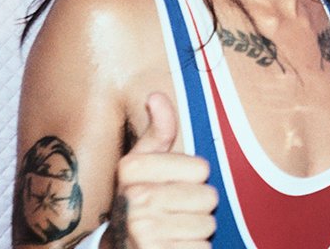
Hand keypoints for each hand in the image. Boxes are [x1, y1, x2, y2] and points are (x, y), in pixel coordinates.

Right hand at [105, 93, 217, 248]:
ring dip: (197, 230)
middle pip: (208, 197)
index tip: (171, 185)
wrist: (120, 247)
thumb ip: (157, 131)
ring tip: (174, 230)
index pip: (202, 168)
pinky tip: (175, 248)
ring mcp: (143, 232)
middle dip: (198, 206)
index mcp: (132, 169)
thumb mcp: (144, 164)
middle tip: (175, 212)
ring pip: (208, 225)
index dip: (193, 178)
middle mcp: (133, 199)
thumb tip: (156, 95)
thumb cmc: (142, 199)